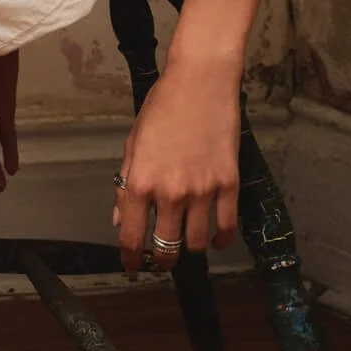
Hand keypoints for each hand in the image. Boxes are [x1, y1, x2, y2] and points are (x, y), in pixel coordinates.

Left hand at [113, 63, 241, 271]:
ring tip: (187, 243)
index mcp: (141, 181)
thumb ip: (127, 183)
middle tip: (162, 258)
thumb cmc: (162, 108)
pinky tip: (216, 238)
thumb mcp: (133, 143)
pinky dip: (221, 239)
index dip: (129, 257)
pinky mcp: (229, 184)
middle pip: (167, 246)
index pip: (131, 234)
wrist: (200, 85)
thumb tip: (120, 217)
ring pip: (198, 243)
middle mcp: (170, 192)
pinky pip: (227, 226)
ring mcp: (202, 191)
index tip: (130, 265)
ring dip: (191, 248)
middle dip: (162, 258)